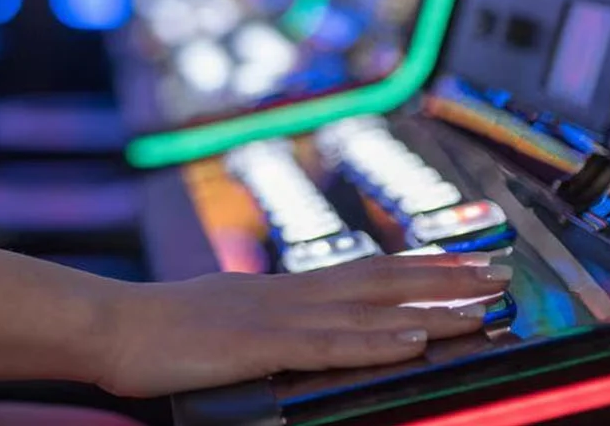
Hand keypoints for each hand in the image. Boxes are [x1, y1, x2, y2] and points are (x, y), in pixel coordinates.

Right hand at [94, 255, 511, 396]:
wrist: (111, 326)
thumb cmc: (158, 332)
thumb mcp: (223, 324)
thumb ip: (265, 326)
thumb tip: (295, 333)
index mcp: (281, 292)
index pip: (364, 273)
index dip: (418, 267)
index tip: (465, 263)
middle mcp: (289, 295)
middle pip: (380, 280)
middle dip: (444, 277)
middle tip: (499, 272)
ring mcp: (277, 318)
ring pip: (369, 309)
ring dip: (430, 307)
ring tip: (482, 307)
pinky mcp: (261, 346)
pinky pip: (330, 345)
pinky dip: (376, 341)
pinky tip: (413, 339)